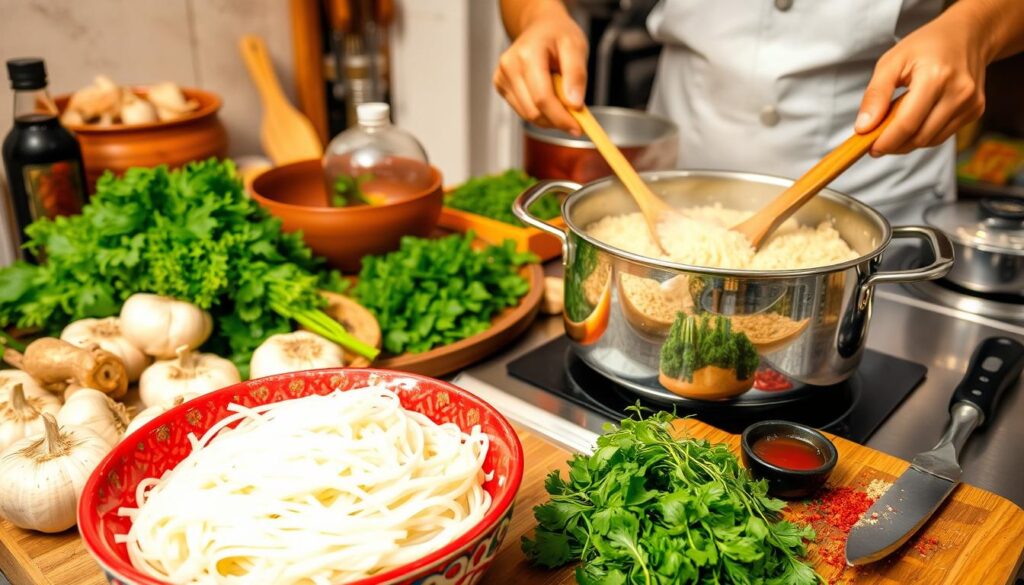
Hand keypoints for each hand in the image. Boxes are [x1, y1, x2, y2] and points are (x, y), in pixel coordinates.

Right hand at [493, 8, 587, 133]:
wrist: (541, 27)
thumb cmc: (558, 35)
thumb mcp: (576, 48)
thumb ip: (576, 75)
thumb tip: (574, 104)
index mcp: (527, 54)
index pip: (542, 98)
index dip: (561, 118)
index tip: (578, 128)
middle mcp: (509, 66)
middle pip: (534, 111)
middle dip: (557, 119)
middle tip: (575, 114)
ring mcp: (502, 77)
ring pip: (528, 115)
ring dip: (549, 116)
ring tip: (561, 97)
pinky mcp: (500, 86)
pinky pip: (523, 111)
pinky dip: (539, 111)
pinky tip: (548, 96)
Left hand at [856, 12, 988, 155]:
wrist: (966, 35)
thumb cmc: (925, 46)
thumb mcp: (891, 62)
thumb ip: (875, 95)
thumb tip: (863, 128)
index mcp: (936, 77)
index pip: (907, 124)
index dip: (886, 141)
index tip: (869, 147)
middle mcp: (959, 92)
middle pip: (920, 137)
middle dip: (894, 144)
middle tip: (877, 138)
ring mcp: (971, 103)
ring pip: (931, 140)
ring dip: (908, 141)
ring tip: (895, 126)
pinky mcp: (976, 110)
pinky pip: (943, 134)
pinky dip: (924, 134)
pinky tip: (916, 120)